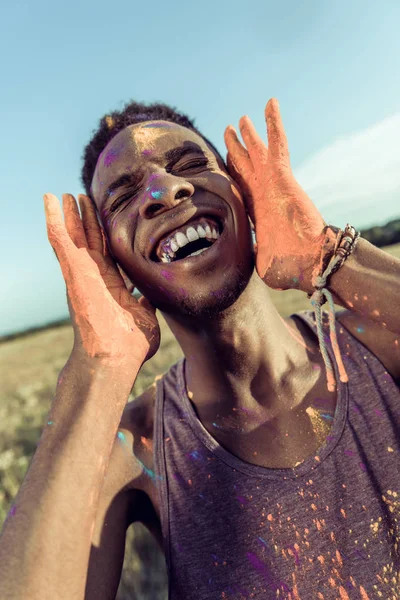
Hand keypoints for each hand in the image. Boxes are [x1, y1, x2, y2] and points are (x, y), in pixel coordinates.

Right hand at [44, 193, 159, 365]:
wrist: (116, 357)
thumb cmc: (131, 345)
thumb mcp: (146, 315)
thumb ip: (147, 302)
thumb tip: (154, 295)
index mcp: (111, 284)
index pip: (107, 253)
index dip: (106, 235)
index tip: (105, 219)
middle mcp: (94, 277)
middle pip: (90, 241)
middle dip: (87, 219)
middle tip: (82, 197)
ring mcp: (82, 274)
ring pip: (74, 236)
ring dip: (69, 215)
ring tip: (65, 195)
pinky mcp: (74, 272)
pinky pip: (60, 240)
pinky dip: (53, 219)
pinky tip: (49, 200)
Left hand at [224, 98, 330, 292]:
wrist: (308, 257)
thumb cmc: (289, 265)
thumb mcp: (262, 261)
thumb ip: (254, 256)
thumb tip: (249, 264)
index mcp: (257, 210)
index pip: (240, 187)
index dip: (232, 174)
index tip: (226, 165)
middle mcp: (262, 192)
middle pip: (244, 165)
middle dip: (235, 149)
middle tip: (229, 131)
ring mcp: (270, 181)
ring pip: (256, 150)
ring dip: (249, 133)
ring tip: (241, 118)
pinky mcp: (281, 174)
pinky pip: (276, 142)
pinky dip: (273, 122)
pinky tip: (270, 101)